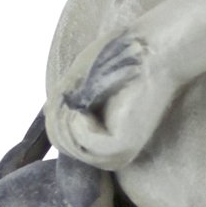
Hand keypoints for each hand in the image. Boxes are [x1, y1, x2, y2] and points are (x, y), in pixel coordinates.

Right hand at [50, 32, 180, 170]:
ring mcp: (114, 155)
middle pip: (59, 139)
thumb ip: (65, 110)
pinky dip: (82, 112)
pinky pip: (80, 137)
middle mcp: (109, 156)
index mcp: (103, 145)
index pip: (59, 137)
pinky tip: (100, 98)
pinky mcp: (119, 148)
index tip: (81, 85)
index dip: (60, 107)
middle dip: (63, 107)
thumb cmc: (120, 61)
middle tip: (89, 84)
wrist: (156, 50)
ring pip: (66, 139)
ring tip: (96, 89)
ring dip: (73, 107)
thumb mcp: (81, 89)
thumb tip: (49, 120)